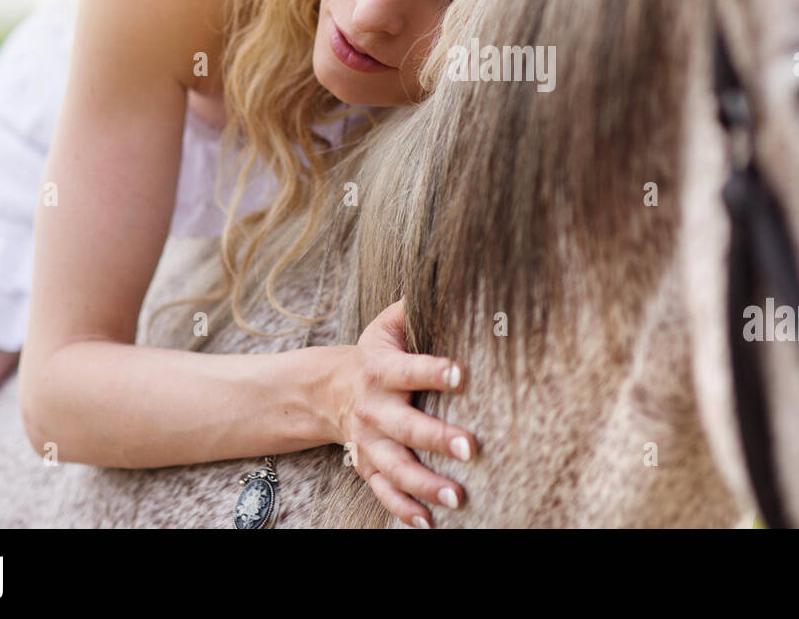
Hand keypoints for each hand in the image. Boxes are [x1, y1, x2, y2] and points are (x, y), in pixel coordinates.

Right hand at [330, 298, 475, 527]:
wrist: (328, 389)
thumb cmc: (375, 353)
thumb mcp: (387, 325)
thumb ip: (415, 307)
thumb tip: (452, 275)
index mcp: (381, 370)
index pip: (409, 370)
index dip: (433, 371)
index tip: (461, 373)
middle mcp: (374, 409)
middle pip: (405, 427)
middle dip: (437, 438)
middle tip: (471, 447)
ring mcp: (369, 442)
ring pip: (396, 467)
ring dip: (426, 484)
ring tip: (459, 496)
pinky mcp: (367, 466)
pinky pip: (383, 492)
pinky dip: (404, 509)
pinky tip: (428, 523)